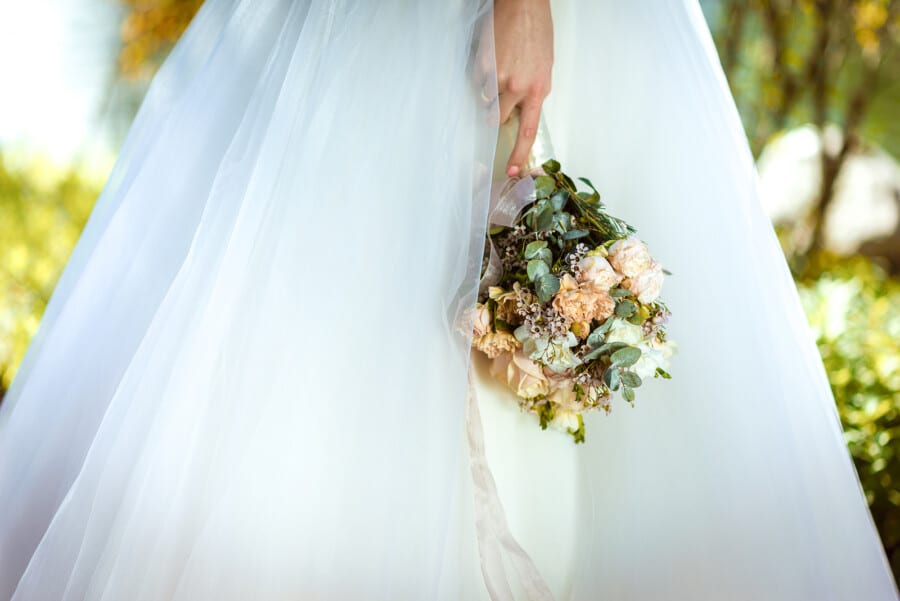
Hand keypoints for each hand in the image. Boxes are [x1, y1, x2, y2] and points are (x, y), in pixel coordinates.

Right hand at [493, 0, 552, 176]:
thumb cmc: (536, 33)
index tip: (512, 171)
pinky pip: (476, 81)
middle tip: (498, 94)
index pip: (528, 130)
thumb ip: (533, 91)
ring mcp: (498, 78)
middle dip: (494, 112)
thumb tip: (521, 110)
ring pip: (485, 100)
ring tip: (498, 65)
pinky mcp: (482, 67)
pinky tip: (491, 55)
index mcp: (538, 89)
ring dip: (487, 90)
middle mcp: (518, 87)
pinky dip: (480, 73)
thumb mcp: (544, 66)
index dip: (519, 154)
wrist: (523, 6)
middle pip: (497, 118)